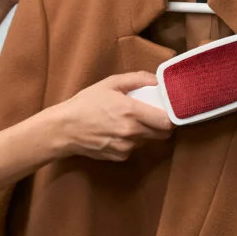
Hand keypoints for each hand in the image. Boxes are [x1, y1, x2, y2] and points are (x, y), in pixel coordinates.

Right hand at [45, 72, 172, 161]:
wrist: (64, 129)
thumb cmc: (85, 104)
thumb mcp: (109, 84)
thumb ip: (137, 79)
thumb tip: (157, 80)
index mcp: (131, 111)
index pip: (167, 121)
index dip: (172, 117)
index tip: (168, 110)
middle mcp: (132, 132)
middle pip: (163, 134)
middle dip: (161, 125)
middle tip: (152, 115)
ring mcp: (126, 146)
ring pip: (148, 141)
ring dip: (145, 132)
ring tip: (128, 122)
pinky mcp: (120, 156)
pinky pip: (134, 148)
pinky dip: (131, 141)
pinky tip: (117, 132)